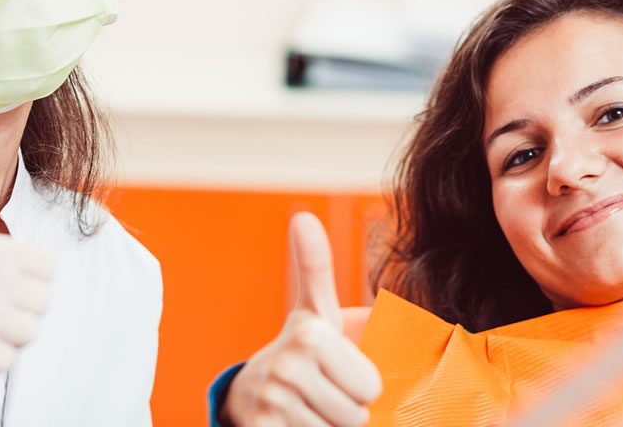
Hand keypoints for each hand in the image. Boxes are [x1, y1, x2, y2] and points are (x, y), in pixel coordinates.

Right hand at [223, 212, 381, 425]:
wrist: (251, 392)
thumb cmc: (299, 349)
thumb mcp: (313, 308)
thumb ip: (316, 264)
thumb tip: (302, 216)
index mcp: (310, 335)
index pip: (371, 387)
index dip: (363, 385)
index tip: (339, 370)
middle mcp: (287, 367)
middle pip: (357, 415)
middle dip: (348, 410)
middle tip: (325, 391)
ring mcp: (272, 403)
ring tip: (311, 407)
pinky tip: (297, 423)